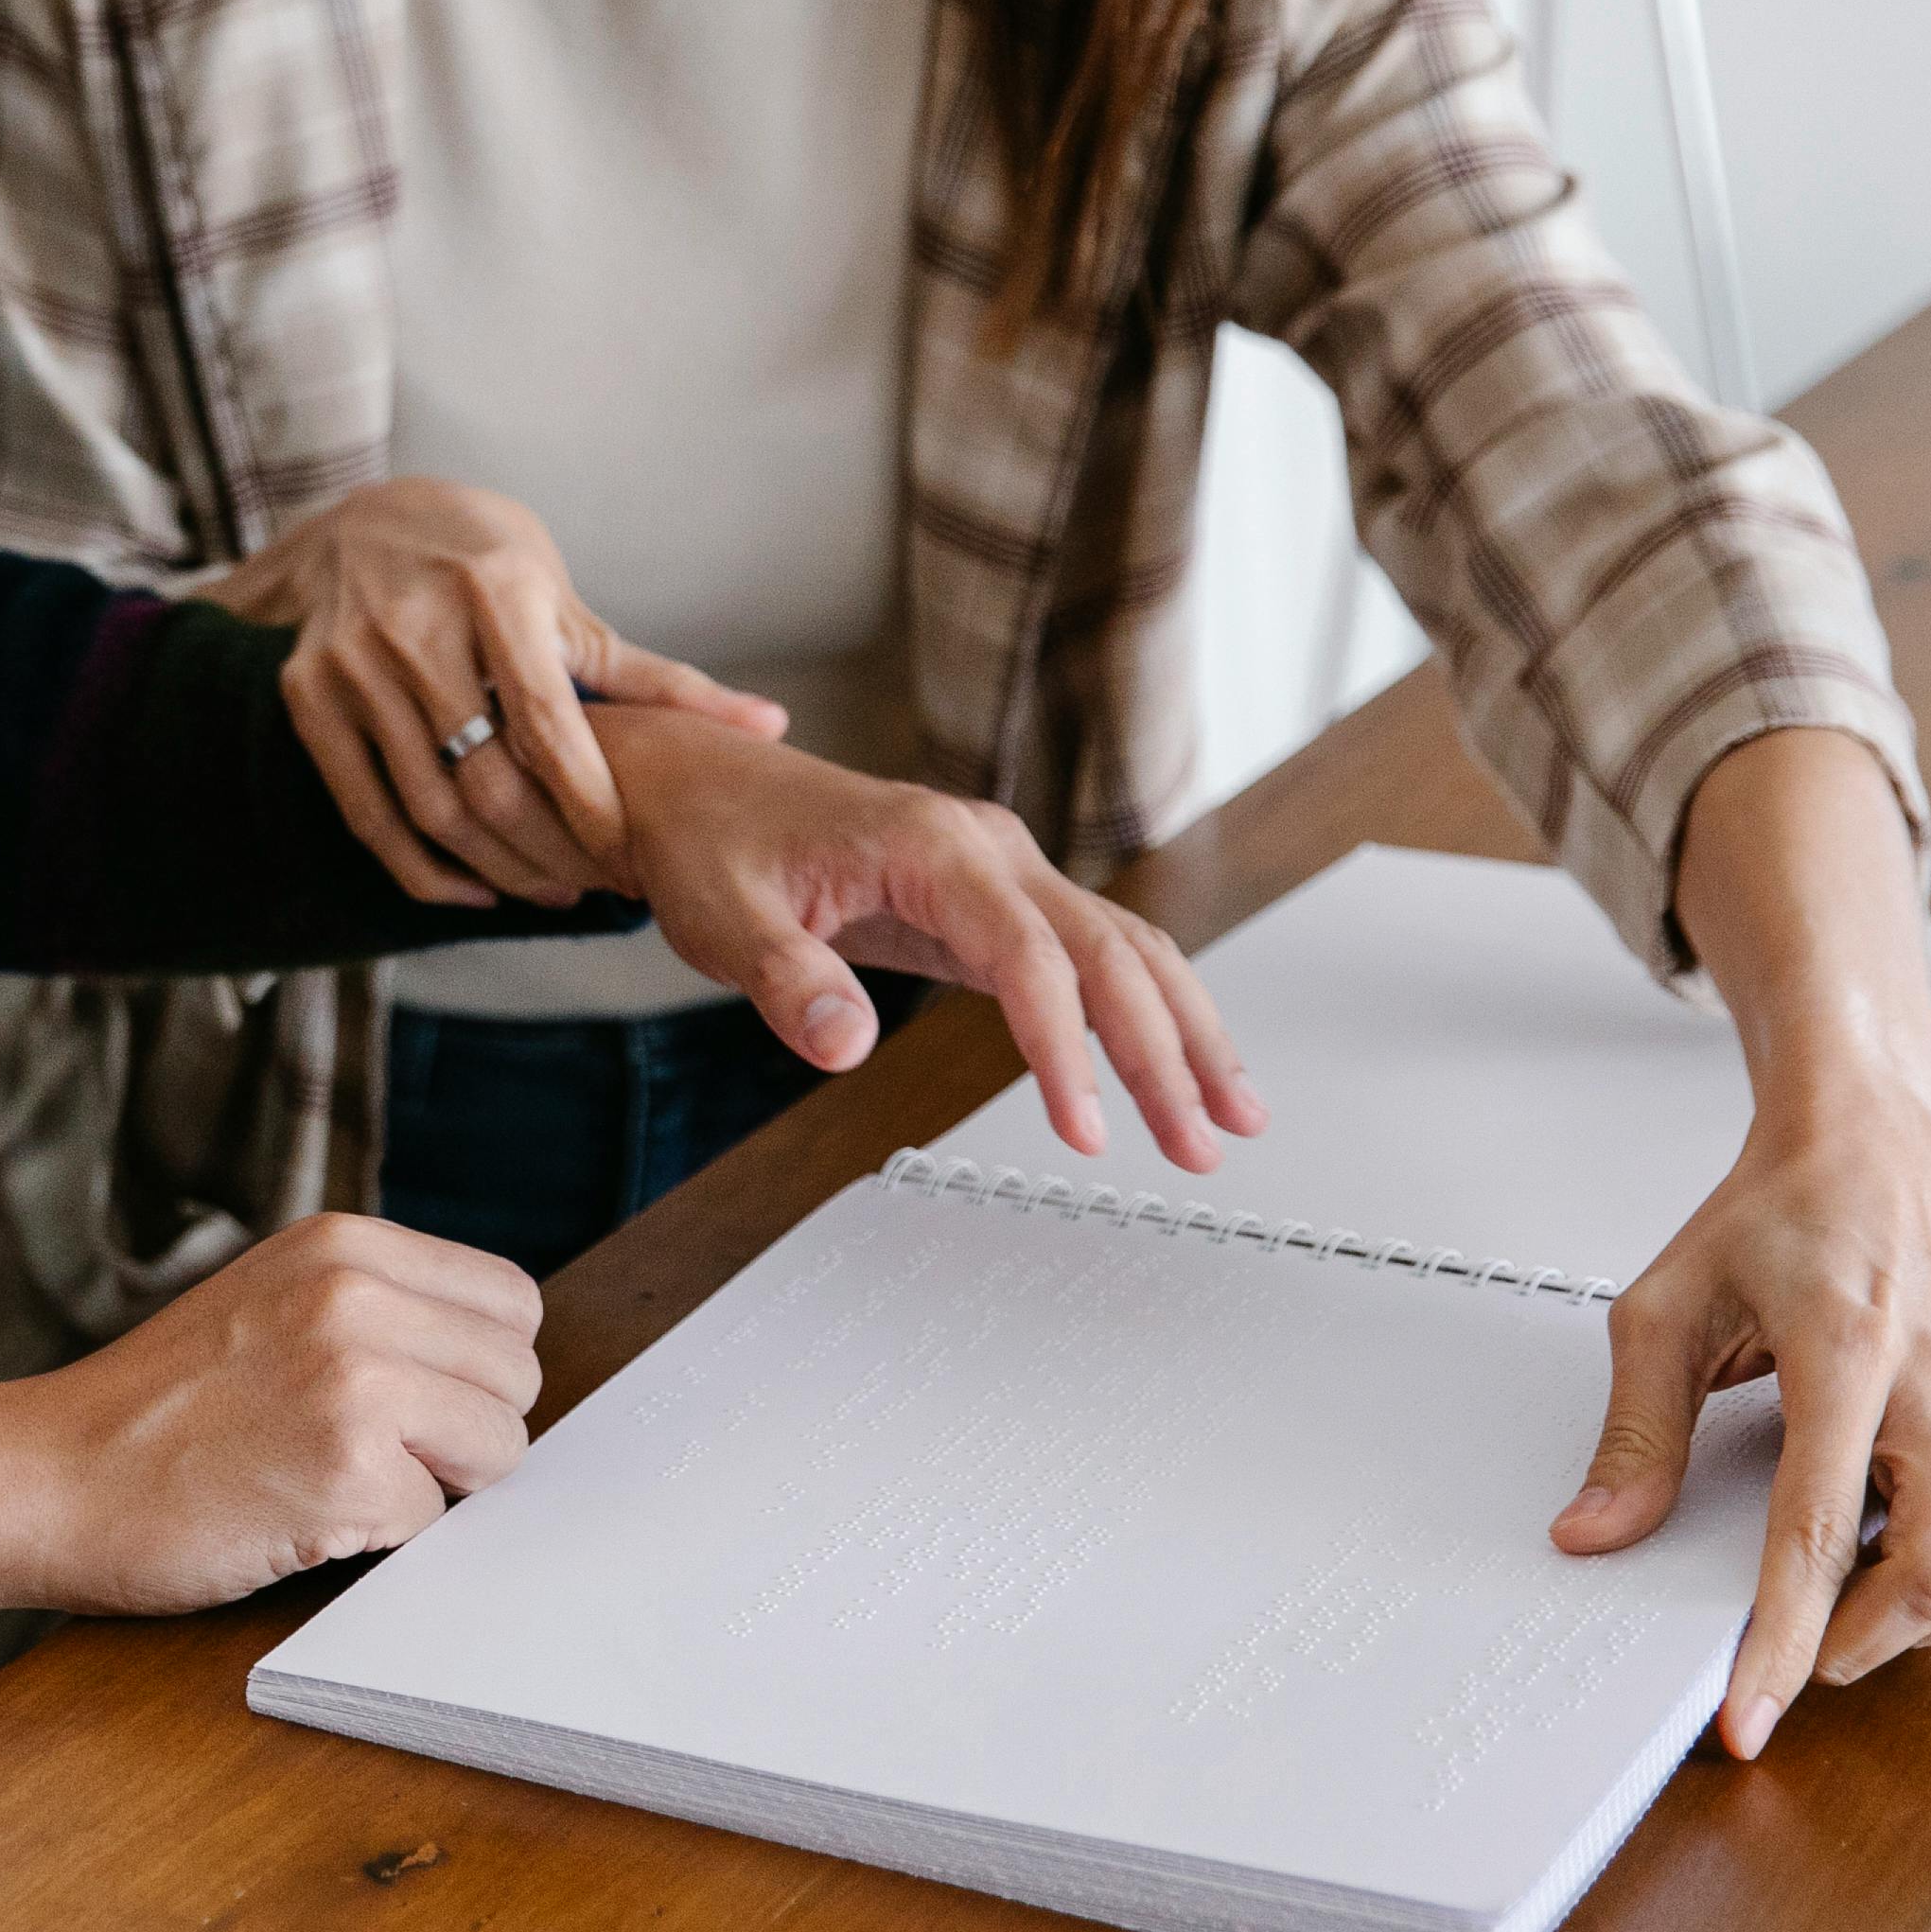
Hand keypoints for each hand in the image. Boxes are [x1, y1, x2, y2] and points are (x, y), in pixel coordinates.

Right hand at [0, 1215, 543, 1644]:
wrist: (39, 1476)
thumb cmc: (151, 1412)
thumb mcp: (270, 1303)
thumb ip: (376, 1308)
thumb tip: (495, 1364)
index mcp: (345, 1243)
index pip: (511, 1303)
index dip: (472, 1371)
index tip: (410, 1406)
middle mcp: (357, 1292)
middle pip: (517, 1378)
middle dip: (462, 1433)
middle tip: (361, 1454)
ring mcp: (355, 1377)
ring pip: (499, 1449)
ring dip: (432, 1487)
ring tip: (327, 1480)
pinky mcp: (348, 1468)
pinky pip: (434, 1520)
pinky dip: (378, 1538)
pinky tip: (296, 1516)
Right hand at [206, 477, 784, 912]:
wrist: (356, 520)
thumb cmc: (481, 559)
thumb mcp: (562, 598)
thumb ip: (652, 674)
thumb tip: (766, 724)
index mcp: (497, 589)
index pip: (549, 727)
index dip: (591, 806)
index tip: (628, 856)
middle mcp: (416, 623)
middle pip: (488, 780)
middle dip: (550, 852)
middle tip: (596, 887)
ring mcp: (353, 662)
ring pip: (429, 806)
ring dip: (496, 869)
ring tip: (549, 890)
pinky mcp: (309, 695)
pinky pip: (367, 809)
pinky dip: (419, 866)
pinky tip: (471, 888)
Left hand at [589, 704, 1263, 1166]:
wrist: (696, 785)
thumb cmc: (710, 841)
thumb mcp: (723, 917)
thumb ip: (787, 981)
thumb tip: (847, 1046)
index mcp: (930, 846)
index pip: (1029, 956)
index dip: (1065, 1050)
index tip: (1087, 1133)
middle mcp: (985, 845)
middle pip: (1107, 950)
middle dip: (1165, 1052)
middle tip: (1203, 1146)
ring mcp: (999, 868)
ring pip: (1122, 946)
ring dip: (1183, 1030)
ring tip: (1234, 1117)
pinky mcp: (993, 898)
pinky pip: (1091, 952)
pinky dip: (1144, 1008)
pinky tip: (1177, 1067)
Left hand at [1554, 1086, 1930, 1756]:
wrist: (1871, 1153)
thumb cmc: (1775, 1216)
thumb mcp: (1667, 1306)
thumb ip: (1635, 1430)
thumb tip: (1597, 1532)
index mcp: (1847, 1354)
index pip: (1814, 1532)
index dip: (1783, 1640)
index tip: (1748, 1714)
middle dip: (1858, 1645)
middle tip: (1777, 1644)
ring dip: (1896, 1618)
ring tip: (1814, 1590)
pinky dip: (1923, 1577)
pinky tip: (1859, 1547)